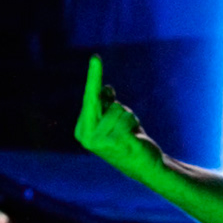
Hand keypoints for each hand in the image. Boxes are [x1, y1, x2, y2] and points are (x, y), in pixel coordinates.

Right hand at [76, 55, 150, 169]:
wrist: (142, 165)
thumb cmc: (126, 138)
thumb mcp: (113, 118)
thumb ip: (105, 103)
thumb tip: (105, 88)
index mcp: (81, 131)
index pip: (89, 98)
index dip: (94, 77)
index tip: (95, 56)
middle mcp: (88, 137)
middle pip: (106, 102)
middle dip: (117, 108)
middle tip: (124, 127)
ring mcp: (103, 142)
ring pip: (120, 109)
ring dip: (128, 117)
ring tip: (128, 133)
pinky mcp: (120, 143)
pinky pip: (129, 118)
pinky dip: (134, 125)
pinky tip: (134, 138)